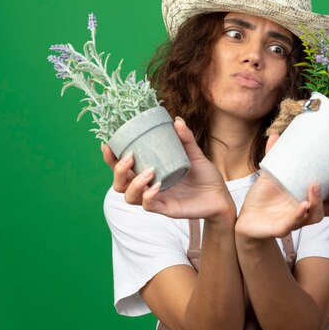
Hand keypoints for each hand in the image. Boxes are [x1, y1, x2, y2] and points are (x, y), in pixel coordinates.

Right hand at [102, 118, 234, 221]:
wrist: (221, 195)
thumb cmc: (204, 175)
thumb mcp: (194, 153)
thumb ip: (185, 138)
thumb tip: (177, 120)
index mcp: (149, 171)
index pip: (122, 166)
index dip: (110, 158)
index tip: (107, 144)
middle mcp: (148, 186)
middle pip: (119, 183)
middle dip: (117, 170)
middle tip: (130, 157)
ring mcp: (155, 199)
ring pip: (129, 197)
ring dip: (134, 184)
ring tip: (149, 172)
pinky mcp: (165, 209)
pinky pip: (148, 206)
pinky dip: (148, 196)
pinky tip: (157, 186)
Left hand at [234, 134, 328, 239]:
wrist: (246, 216)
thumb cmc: (264, 196)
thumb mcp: (271, 173)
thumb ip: (274, 155)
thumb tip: (275, 134)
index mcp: (313, 197)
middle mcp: (309, 210)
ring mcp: (297, 220)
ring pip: (317, 216)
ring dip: (318, 201)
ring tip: (314, 185)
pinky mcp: (283, 228)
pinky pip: (294, 223)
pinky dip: (299, 214)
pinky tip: (302, 205)